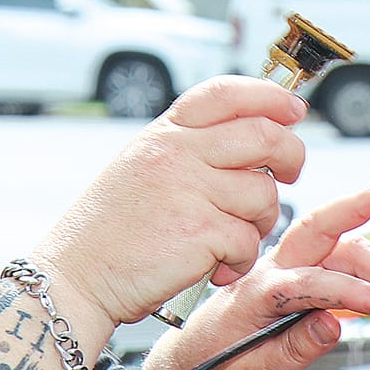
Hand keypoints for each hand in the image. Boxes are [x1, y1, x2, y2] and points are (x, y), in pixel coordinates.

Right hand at [33, 77, 309, 332]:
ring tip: (229, 240)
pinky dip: (239, 260)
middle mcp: (177, 153)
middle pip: (264, 136)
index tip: (293, 110)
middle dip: (291, 156)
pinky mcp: (199, 233)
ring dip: (259, 223)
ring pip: (263, 195)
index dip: (270, 96)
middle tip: (290, 174)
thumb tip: (254, 134)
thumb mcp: (142, 166)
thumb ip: (190, 149)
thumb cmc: (112, 229)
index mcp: (164, 133)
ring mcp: (189, 191)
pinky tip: (214, 268)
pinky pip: (248, 241)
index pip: (226, 93)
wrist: (76, 276)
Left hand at [156, 180, 369, 369]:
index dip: (351, 292)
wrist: (202, 368)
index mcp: (257, 291)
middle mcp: (277, 269)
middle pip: (322, 230)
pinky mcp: (309, 278)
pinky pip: (350, 269)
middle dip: (359, 206)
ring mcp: (294, 270)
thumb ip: (293, 351)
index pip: (309, 281)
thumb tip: (333, 326)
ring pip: (346, 251)